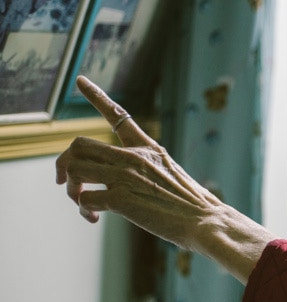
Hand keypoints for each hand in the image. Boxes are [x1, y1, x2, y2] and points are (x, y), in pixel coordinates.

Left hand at [56, 76, 222, 250]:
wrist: (206, 221)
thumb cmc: (193, 205)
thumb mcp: (172, 174)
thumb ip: (144, 170)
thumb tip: (121, 182)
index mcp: (148, 149)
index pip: (118, 114)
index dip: (96, 96)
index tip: (80, 80)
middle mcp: (133, 157)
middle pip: (79, 145)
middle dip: (64, 164)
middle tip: (66, 183)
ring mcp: (126, 176)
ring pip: (75, 170)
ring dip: (72, 190)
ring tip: (83, 204)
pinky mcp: (121, 199)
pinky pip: (85, 199)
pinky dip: (84, 210)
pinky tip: (94, 217)